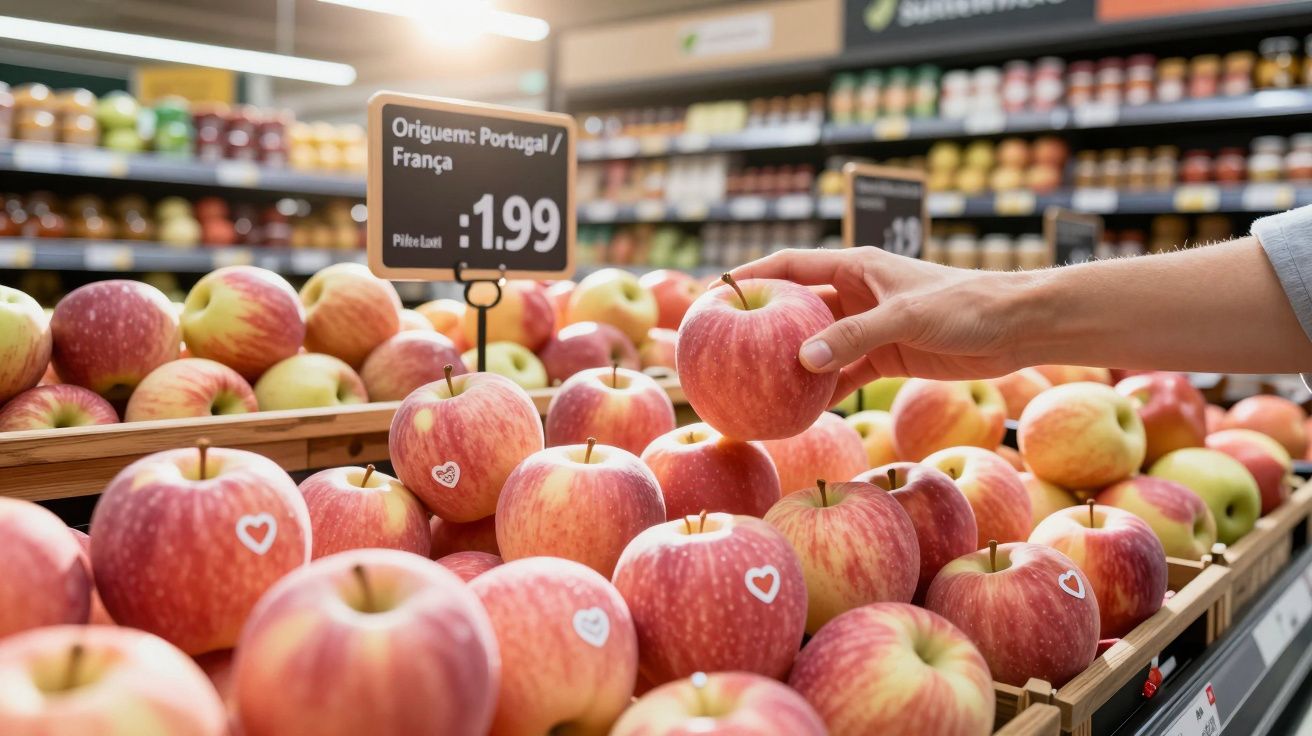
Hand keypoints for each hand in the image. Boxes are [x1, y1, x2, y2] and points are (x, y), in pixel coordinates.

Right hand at [730, 247, 1031, 403]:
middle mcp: (857, 292)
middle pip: (797, 307)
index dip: (751, 276)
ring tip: (754, 382)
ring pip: (817, 344)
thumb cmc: (965, 305)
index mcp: (856, 266)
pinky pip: (844, 372)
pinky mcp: (887, 355)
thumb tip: (803, 361)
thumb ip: (854, 337)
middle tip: (724, 342)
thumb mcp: (905, 316)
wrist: (1016, 327)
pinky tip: (801, 407)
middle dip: (762, 323)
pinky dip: (824, 388)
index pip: (790, 266)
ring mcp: (870, 325)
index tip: (714, 292)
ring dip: (790, 361)